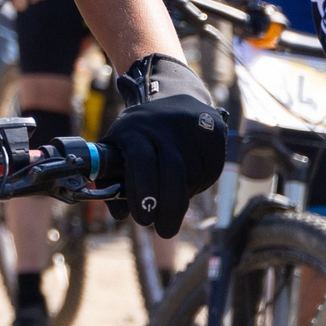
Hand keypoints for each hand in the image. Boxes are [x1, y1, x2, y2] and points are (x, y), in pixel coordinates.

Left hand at [102, 55, 228, 236]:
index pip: (141, 161)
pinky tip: (189, 182)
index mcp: (133, 128)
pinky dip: (201, 185)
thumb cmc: (136, 134)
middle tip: (165, 230)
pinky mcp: (215, 129)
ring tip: (173, 196)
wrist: (169, 95)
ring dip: (184, 195)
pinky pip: (212, 170)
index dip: (142, 193)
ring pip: (194, 175)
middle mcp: (163, 123)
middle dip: (169, 208)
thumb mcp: (115, 150)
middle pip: (172, 171)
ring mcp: (192, 124)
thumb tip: (121, 214)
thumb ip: (110, 183)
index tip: (144, 221)